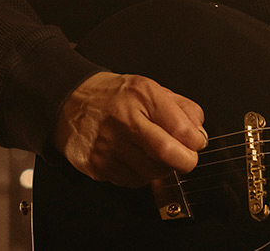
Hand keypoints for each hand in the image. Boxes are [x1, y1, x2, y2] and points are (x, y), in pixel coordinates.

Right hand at [54, 71, 208, 186]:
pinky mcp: (96, 165)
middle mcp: (124, 120)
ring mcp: (108, 145)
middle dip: (185, 161)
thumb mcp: (152, 89)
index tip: (196, 142)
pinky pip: (132, 182)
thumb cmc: (115, 97)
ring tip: (158, 156)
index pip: (181, 128)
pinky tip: (137, 160)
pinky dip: (142, 175)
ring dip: (164, 169)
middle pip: (167, 154)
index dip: (196, 141)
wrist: (70, 102)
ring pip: (152, 172)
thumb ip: (182, 108)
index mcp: (142, 96)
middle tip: (186, 157)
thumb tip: (199, 134)